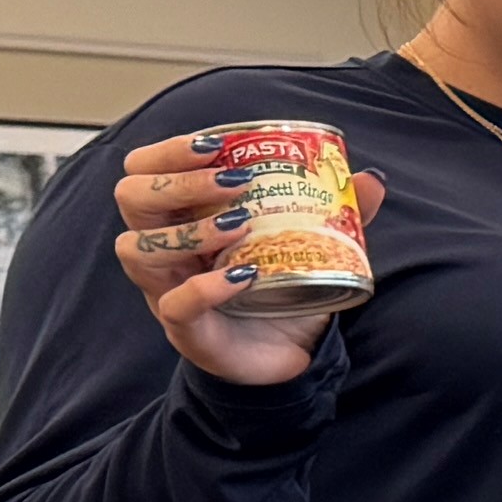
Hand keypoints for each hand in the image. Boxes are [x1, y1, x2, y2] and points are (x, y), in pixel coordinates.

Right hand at [104, 130, 374, 389]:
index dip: (169, 152)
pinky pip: (177, 304)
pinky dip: (208, 286)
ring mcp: (167, 290)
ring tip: (238, 225)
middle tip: (232, 183)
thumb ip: (334, 212)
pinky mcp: (187, 330)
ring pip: (138, 248)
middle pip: (132, 198)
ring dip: (189, 230)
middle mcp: (163, 251)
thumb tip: (369, 179)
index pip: (144, 170)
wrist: (286, 355)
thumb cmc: (279, 290)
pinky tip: (244, 276)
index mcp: (180, 219)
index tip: (216, 146)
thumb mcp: (304, 245)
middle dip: (178, 182)